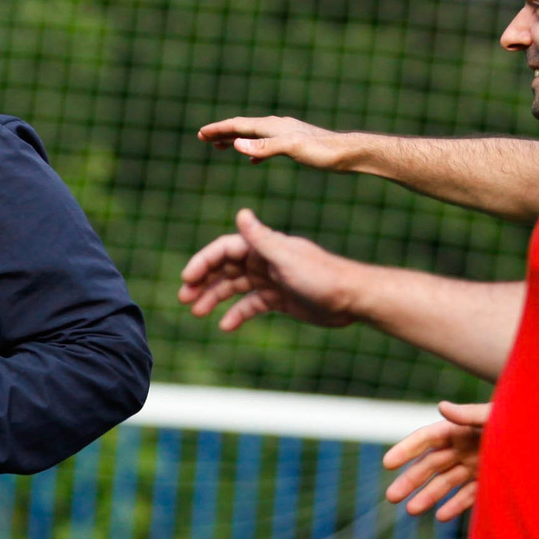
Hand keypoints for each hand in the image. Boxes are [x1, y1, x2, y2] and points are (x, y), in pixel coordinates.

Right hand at [177, 209, 359, 331]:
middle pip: (226, 268)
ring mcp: (272, 279)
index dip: (204, 261)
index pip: (225, 249)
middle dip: (204, 281)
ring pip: (235, 287)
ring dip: (215, 297)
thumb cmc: (323, 276)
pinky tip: (226, 325)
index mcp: (264, 247)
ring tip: (197, 312)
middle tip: (185, 298)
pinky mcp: (280, 298)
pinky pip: (252, 304)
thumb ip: (262, 239)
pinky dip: (238, 313)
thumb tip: (241, 213)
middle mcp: (265, 261)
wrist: (353, 299)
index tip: (187, 279)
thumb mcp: (287, 258)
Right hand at [196, 115, 356, 169]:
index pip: (238, 125)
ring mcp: (284, 134)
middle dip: (222, 132)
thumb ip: (265, 147)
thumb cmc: (322, 152)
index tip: (200, 133)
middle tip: (202, 138)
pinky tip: (253, 159)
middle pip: (243, 127)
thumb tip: (238, 144)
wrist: (348, 153)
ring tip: (221, 146)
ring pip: (253, 134)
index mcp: (272, 126)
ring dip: (235, 139)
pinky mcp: (293, 144)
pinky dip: (253, 149)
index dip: (218, 129)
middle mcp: (276, 126)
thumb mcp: (292, 149)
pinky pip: (266, 144)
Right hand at [383, 401, 490, 520]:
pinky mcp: (492, 480)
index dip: (406, 450)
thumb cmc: (525, 421)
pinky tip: (441, 516)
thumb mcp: (496, 415)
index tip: (387, 463)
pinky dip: (456, 505)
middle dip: (410, 481)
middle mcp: (465, 447)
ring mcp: (477, 464)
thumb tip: (441, 406)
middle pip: (431, 464)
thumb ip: (470, 413)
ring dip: (428, 496)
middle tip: (391, 497)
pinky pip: (470, 495)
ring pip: (446, 482)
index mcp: (462, 428)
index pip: (426, 439)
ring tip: (410, 510)